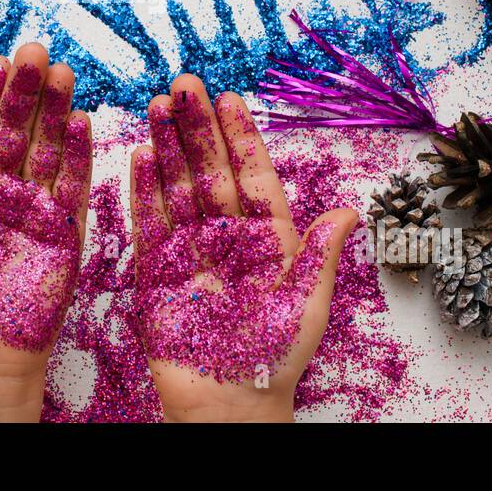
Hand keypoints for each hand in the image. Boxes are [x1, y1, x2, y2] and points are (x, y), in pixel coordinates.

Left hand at [0, 43, 91, 421]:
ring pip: (44, 149)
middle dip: (21, 92)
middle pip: (11, 132)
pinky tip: (80, 121)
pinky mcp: (62, 232)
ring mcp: (31, 209)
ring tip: (59, 71)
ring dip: (53, 111)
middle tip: (31, 52)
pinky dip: (78, 155)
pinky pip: (72, 187)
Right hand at [130, 75, 357, 421]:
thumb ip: (319, 254)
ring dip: (167, 146)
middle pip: (210, 171)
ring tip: (158, 105)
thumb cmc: (273, 360)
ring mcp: (189, 250)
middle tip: (185, 84)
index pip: (253, 176)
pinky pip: (149, 221)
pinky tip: (139, 153)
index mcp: (268, 240)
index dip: (240, 138)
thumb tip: (352, 210)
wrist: (228, 406)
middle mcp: (227, 237)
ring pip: (177, 186)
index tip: (230, 99)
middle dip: (197, 128)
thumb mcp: (305, 305)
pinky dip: (142, 188)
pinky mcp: (156, 270)